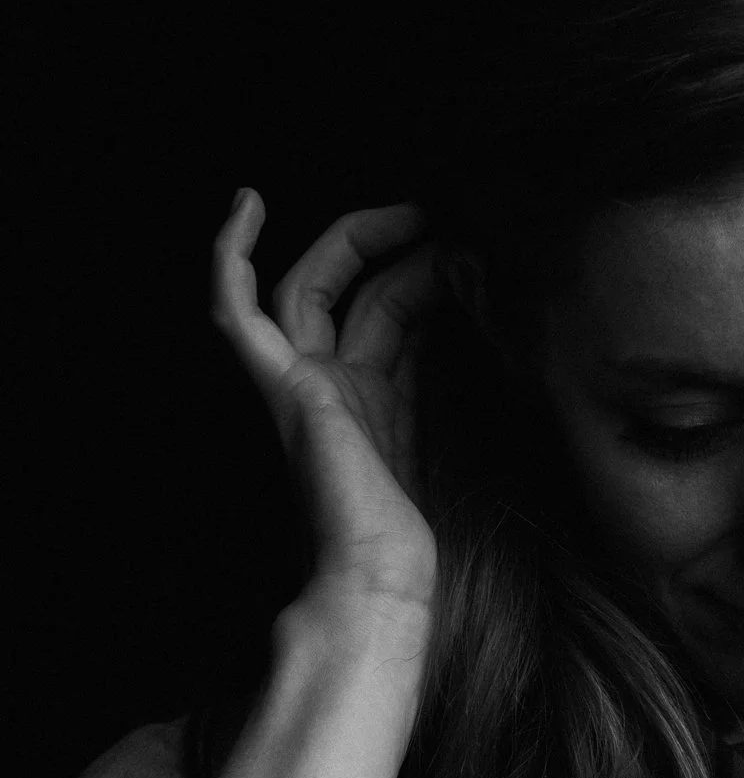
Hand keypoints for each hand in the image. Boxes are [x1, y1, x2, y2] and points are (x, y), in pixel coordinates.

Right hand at [211, 189, 446, 624]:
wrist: (379, 572)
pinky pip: (236, 312)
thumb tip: (479, 310)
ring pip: (311, 286)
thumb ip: (441, 375)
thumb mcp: (443, 430)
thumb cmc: (413, 526)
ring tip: (414, 209)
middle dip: (392, 244)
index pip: (388, 314)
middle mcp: (329, 385)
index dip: (423, 274)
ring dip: (359, 239)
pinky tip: (248, 205)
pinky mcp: (281, 386)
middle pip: (348, 289)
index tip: (466, 249)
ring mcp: (299, 384)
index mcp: (367, 400)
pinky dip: (231, 257)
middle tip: (442, 215)